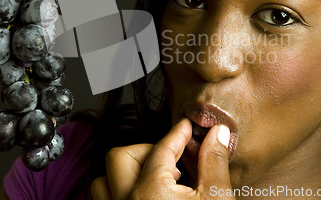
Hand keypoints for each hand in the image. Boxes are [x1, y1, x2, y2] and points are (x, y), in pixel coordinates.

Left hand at [90, 118, 234, 199]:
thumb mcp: (217, 199)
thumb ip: (215, 163)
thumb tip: (217, 133)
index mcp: (151, 191)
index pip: (162, 148)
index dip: (177, 134)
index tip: (186, 128)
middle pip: (120, 156)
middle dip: (146, 149)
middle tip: (170, 154)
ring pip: (103, 181)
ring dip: (126, 172)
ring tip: (153, 176)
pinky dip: (118, 191)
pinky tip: (142, 195)